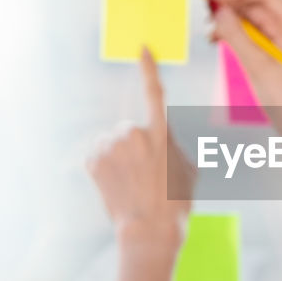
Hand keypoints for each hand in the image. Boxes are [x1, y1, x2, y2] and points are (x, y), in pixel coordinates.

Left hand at [85, 48, 194, 245]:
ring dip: (118, 156)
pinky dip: (104, 167)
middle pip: (130, 129)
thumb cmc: (175, 204)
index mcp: (161, 134)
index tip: (142, 49)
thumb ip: (176, 147)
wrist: (149, 231)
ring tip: (130, 183)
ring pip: (112, 143)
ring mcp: (110, 147)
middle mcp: (134, 134)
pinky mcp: (92, 161)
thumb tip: (169, 142)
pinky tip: (115, 185)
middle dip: (135, 145)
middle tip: (145, 174)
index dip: (149, 69)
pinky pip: (97, 155)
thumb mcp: (188, 170)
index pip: (155, 93)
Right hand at [210, 0, 281, 132]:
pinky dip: (235, 35)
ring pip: (251, 21)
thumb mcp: (258, 66)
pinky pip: (252, 35)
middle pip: (257, 7)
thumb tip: (219, 11)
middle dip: (231, 9)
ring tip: (210, 32)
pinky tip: (219, 39)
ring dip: (230, 23)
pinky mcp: (274, 52)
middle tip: (207, 15)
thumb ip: (236, 36)